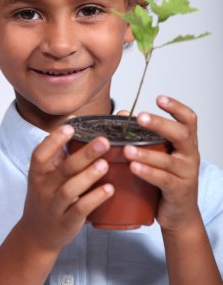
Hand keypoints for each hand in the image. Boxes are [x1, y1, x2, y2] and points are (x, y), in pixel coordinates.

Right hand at [20, 125, 113, 251]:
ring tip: (105, 165)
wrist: (37, 234)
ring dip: (88, 176)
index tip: (71, 127)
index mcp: (38, 173)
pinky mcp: (66, 223)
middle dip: (84, 155)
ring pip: (70, 190)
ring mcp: (54, 207)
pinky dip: (94, 199)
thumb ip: (58, 152)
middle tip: (103, 142)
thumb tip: (73, 121)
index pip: (40, 154)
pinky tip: (109, 189)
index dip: (54, 140)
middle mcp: (43, 189)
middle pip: (63, 169)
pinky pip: (80, 210)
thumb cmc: (47, 196)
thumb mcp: (46, 175)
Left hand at [124, 96, 200, 231]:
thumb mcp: (159, 155)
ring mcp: (186, 174)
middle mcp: (190, 155)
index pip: (189, 119)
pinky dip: (147, 172)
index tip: (159, 98)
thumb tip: (121, 115)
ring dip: (145, 152)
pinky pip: (163, 179)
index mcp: (186, 143)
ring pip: (168, 160)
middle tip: (140, 117)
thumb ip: (143, 136)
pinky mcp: (179, 190)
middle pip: (181, 134)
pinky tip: (133, 167)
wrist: (180, 214)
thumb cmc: (167, 179)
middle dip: (160, 124)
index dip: (176, 107)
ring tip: (127, 148)